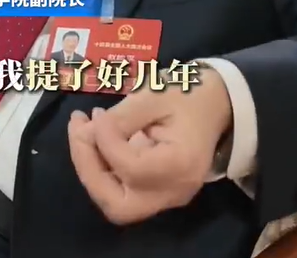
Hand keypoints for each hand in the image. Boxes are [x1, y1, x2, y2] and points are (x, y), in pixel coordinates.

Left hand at [68, 68, 232, 224]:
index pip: (130, 168)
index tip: (94, 113)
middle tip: (78, 131)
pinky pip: (123, 189)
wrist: (218, 101)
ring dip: (92, 168)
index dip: (104, 142)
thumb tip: (86, 133)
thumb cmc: (189, 93)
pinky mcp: (157, 190)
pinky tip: (96, 135)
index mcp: (180, 165)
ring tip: (82, 130)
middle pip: (118, 205)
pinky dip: (103, 167)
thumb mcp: (155, 95)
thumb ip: (121, 117)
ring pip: (116, 202)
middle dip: (89, 169)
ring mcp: (166, 196)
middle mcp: (173, 192)